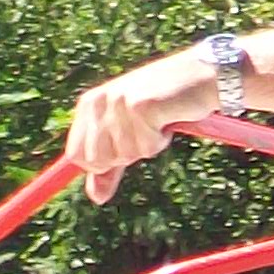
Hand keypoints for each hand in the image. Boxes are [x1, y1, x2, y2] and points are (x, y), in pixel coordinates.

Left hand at [65, 48, 222, 204]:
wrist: (198, 76)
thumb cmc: (163, 105)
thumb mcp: (129, 136)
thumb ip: (110, 166)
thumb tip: (96, 197)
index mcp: (88, 105)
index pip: (75, 156)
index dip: (100, 165)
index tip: (123, 151)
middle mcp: (98, 101)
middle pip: (97, 161)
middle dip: (125, 156)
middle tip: (143, 131)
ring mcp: (116, 102)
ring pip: (125, 156)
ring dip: (147, 146)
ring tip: (157, 121)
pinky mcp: (138, 106)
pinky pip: (146, 148)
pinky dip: (160, 140)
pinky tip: (167, 118)